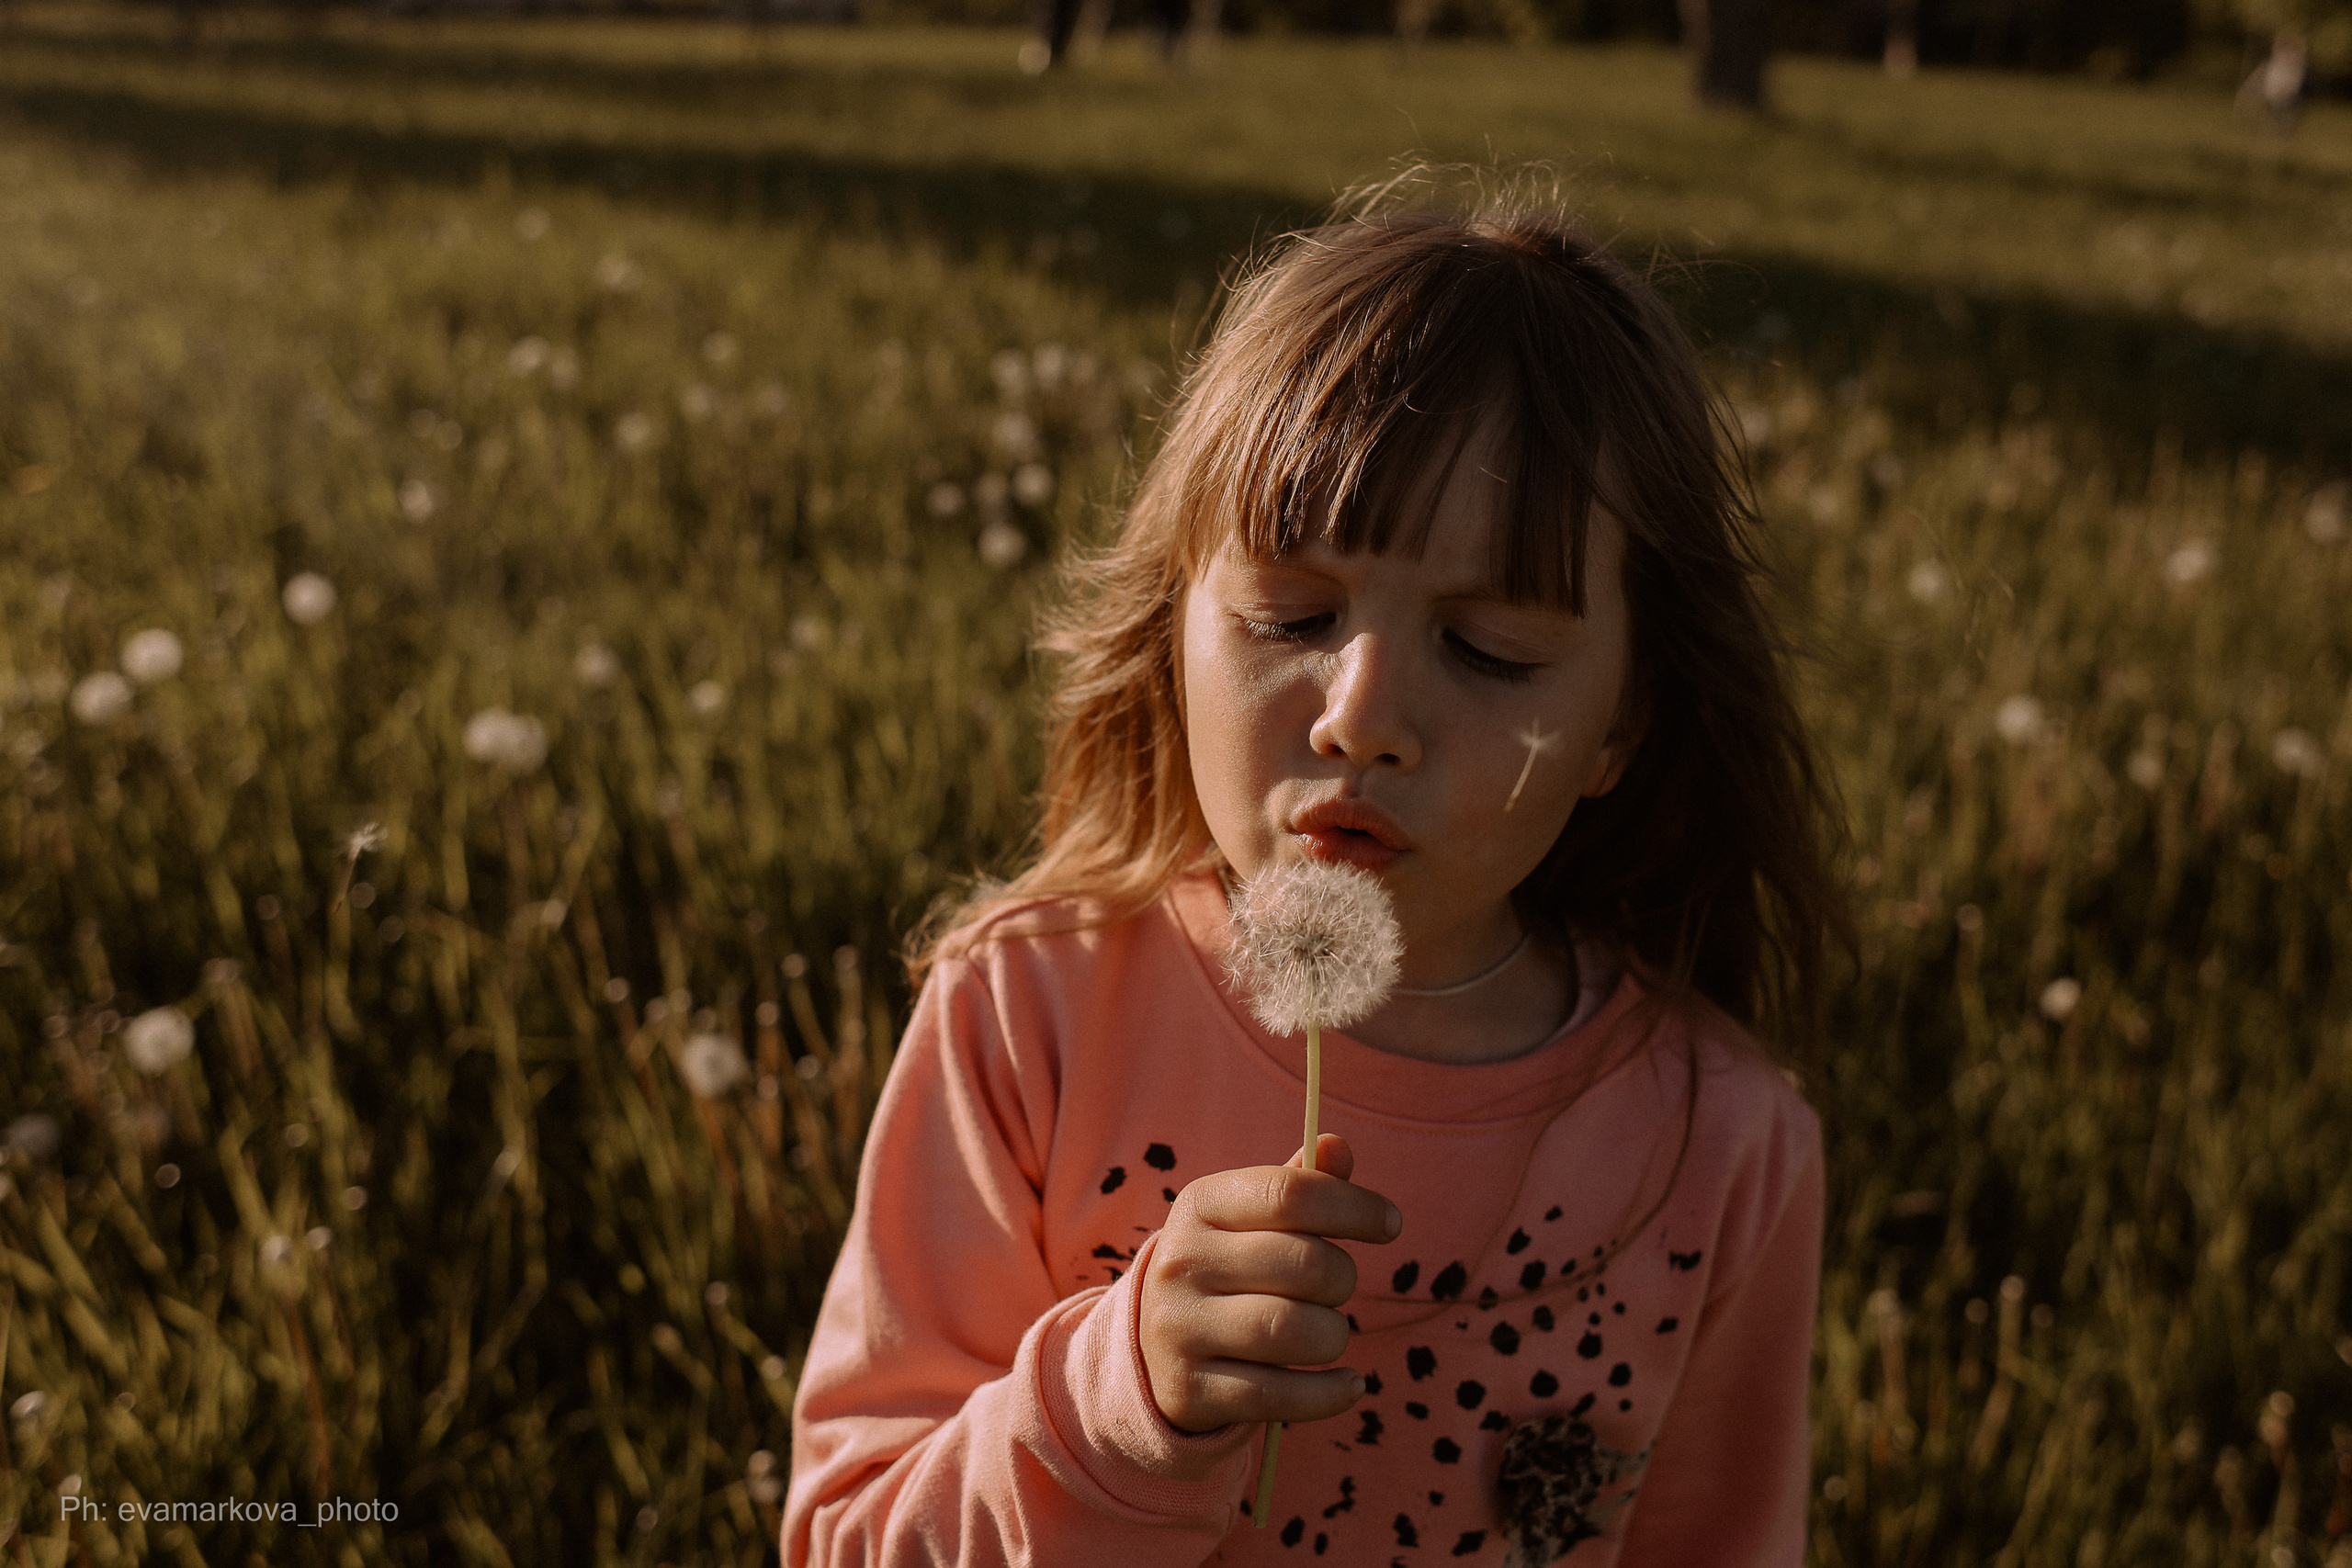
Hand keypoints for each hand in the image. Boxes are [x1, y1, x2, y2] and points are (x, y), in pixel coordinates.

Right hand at [1138, 1133, 1403, 1434]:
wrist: (1153, 1346)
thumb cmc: (1229, 1268)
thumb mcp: (1252, 1217)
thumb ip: (1300, 1184)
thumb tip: (1338, 1147)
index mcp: (1200, 1204)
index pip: (1291, 1194)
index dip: (1354, 1207)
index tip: (1391, 1224)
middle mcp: (1181, 1262)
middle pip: (1304, 1265)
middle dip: (1344, 1278)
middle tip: (1339, 1287)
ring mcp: (1178, 1329)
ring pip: (1294, 1331)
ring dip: (1334, 1335)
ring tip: (1330, 1334)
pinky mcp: (1188, 1390)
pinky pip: (1282, 1397)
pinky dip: (1331, 1394)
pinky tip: (1348, 1383)